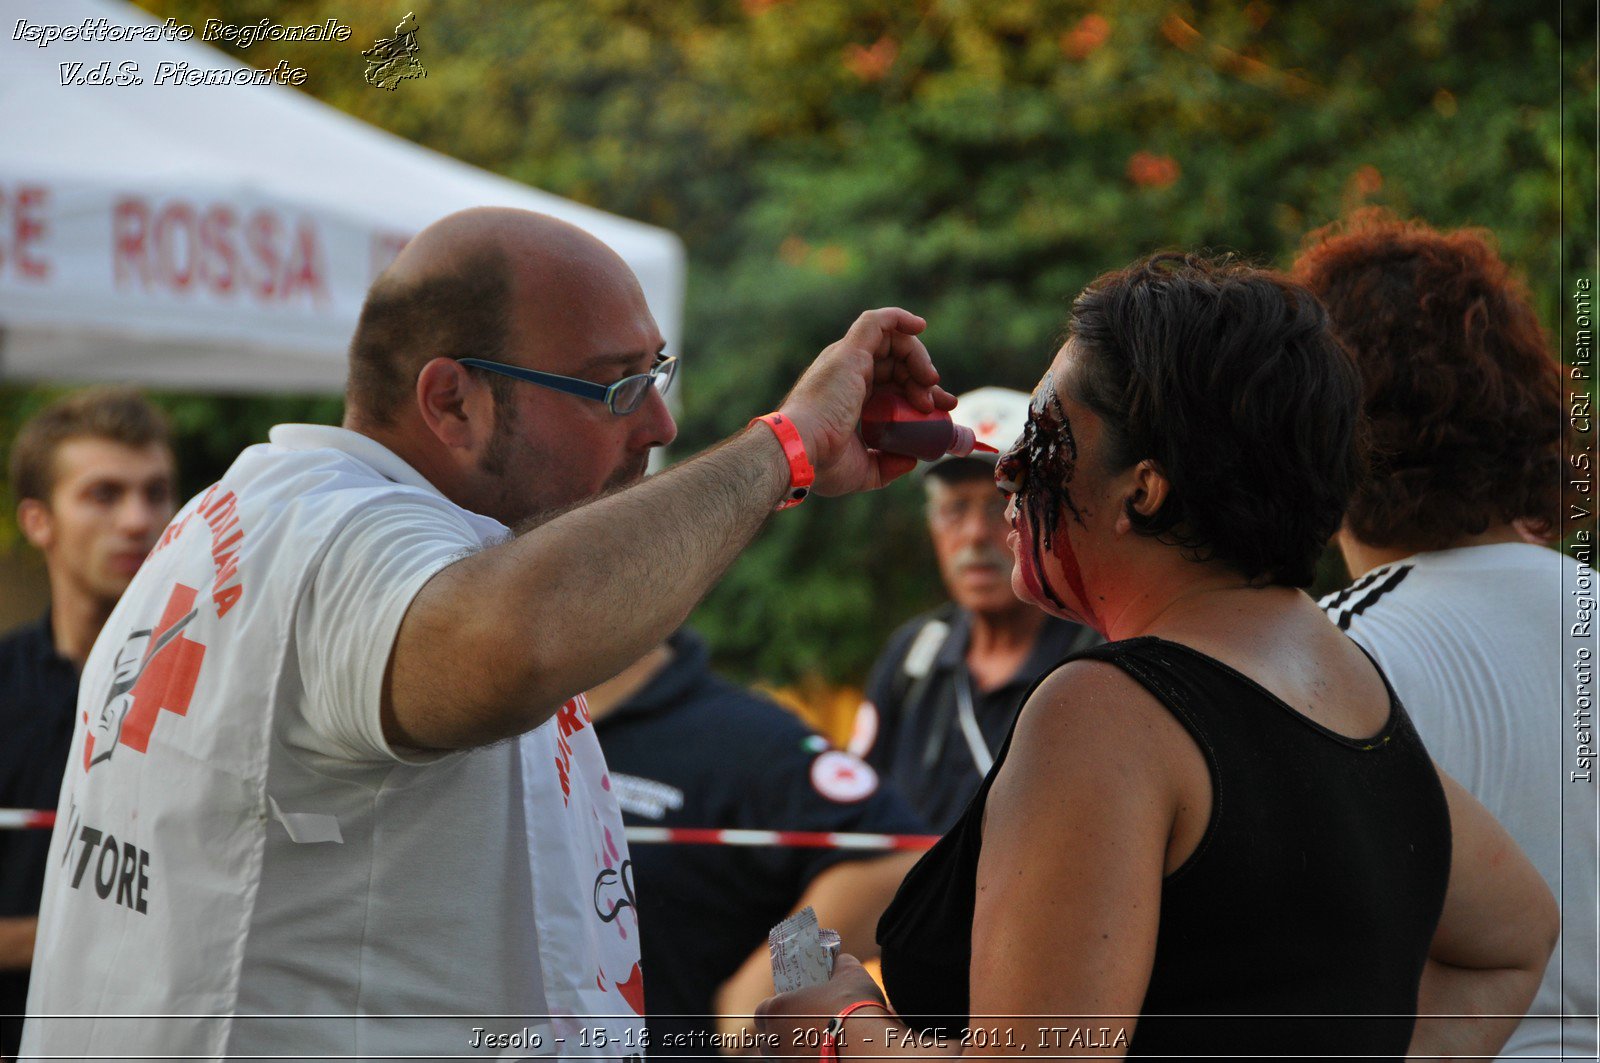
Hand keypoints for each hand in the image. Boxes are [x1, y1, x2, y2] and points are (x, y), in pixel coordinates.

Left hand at [754, 955, 889, 1057]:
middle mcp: (774, 1042)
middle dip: (782, 1035)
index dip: (774, 1011)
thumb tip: (840, 960)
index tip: (790, 1009)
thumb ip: (841, 964)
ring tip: (817, 1044)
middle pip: (768, 1040)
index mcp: (777, 1012)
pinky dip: (807, 1062)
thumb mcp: (851, 975)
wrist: (869, 1049)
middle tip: (804, 1028)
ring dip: (793, 1051)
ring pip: (781, 1058)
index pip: (761, 1012)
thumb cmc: (854, 1009)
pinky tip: (826, 1057)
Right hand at [778, 309, 955, 495]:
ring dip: (919, 358)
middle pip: (896, 363)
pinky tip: (920, 325)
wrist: (802, 452)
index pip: (891, 384)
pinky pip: (876, 322)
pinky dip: (899, 318)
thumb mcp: (862, 471)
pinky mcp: (850, 351)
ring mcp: (847, 359)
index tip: (941, 410)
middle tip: (945, 402)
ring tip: (931, 383)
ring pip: (892, 342)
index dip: (918, 392)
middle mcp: (846, 373)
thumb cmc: (823, 464)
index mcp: (847, 396)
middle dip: (925, 378)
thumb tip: (911, 459)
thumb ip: (886, 465)